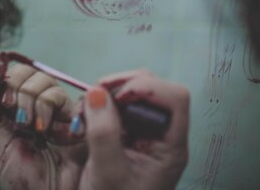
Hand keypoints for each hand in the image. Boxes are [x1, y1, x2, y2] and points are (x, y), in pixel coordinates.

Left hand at [0, 62, 85, 189]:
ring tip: (31, 128)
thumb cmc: (23, 179)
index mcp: (11, 110)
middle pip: (23, 71)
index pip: (4, 76)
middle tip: (13, 113)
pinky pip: (57, 94)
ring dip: (31, 101)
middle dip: (14, 87)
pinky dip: (47, 108)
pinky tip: (46, 130)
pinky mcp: (72, 114)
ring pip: (41, 79)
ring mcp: (53, 108)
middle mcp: (32, 104)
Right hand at [78, 69, 189, 189]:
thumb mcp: (107, 172)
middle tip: (92, 100)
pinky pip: (116, 104)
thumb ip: (103, 133)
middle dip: (120, 86)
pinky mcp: (126, 133)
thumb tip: (97, 92)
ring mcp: (143, 132)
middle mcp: (161, 133)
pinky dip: (99, 104)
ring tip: (85, 111)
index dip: (146, 88)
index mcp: (170, 145)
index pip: (174, 98)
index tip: (116, 98)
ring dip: (106, 94)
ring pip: (132, 92)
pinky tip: (84, 118)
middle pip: (153, 87)